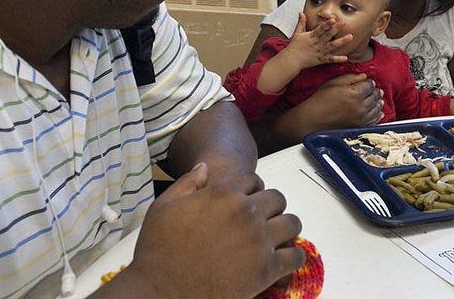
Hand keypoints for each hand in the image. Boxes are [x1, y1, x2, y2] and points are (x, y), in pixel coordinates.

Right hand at [111, 163, 303, 297]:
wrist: (161, 292)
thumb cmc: (157, 249)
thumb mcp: (164, 207)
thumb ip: (187, 183)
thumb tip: (205, 167)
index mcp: (223, 193)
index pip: (253, 180)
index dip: (251, 188)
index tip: (248, 199)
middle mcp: (246, 212)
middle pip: (277, 199)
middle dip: (270, 206)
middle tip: (261, 220)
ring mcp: (259, 240)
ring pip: (292, 223)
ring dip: (285, 227)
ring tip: (277, 236)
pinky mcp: (267, 270)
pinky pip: (295, 256)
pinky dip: (293, 256)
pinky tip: (284, 259)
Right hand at [283, 13, 352, 70]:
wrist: (292, 60)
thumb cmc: (294, 47)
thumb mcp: (297, 33)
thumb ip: (301, 23)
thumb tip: (301, 13)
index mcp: (312, 36)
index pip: (320, 29)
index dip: (327, 24)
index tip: (333, 19)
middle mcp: (317, 43)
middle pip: (328, 35)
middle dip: (336, 29)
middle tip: (344, 23)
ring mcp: (320, 51)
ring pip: (332, 46)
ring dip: (341, 41)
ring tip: (350, 37)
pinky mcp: (321, 59)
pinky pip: (331, 59)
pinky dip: (338, 59)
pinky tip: (346, 57)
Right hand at [303, 73, 383, 129]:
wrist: (312, 120)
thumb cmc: (320, 101)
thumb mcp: (333, 83)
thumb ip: (350, 78)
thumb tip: (363, 76)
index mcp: (355, 94)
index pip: (369, 85)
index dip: (370, 82)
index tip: (369, 82)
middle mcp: (360, 107)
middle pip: (375, 96)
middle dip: (376, 92)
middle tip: (376, 90)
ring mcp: (361, 118)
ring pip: (376, 109)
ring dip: (379, 103)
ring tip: (379, 100)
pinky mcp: (359, 127)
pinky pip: (373, 121)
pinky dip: (378, 115)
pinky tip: (379, 112)